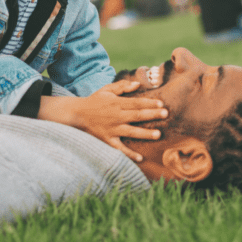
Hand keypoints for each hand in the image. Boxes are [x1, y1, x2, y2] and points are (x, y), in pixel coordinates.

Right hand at [37, 80, 167, 161]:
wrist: (76, 114)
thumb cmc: (93, 101)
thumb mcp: (106, 90)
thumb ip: (122, 86)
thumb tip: (138, 84)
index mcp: (116, 103)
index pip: (136, 103)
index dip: (149, 103)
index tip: (161, 103)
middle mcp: (116, 116)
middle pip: (137, 115)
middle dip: (152, 114)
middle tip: (166, 114)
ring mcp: (112, 129)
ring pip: (131, 132)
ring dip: (145, 134)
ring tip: (158, 134)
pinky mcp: (107, 140)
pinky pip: (120, 148)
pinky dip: (129, 154)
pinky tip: (140, 158)